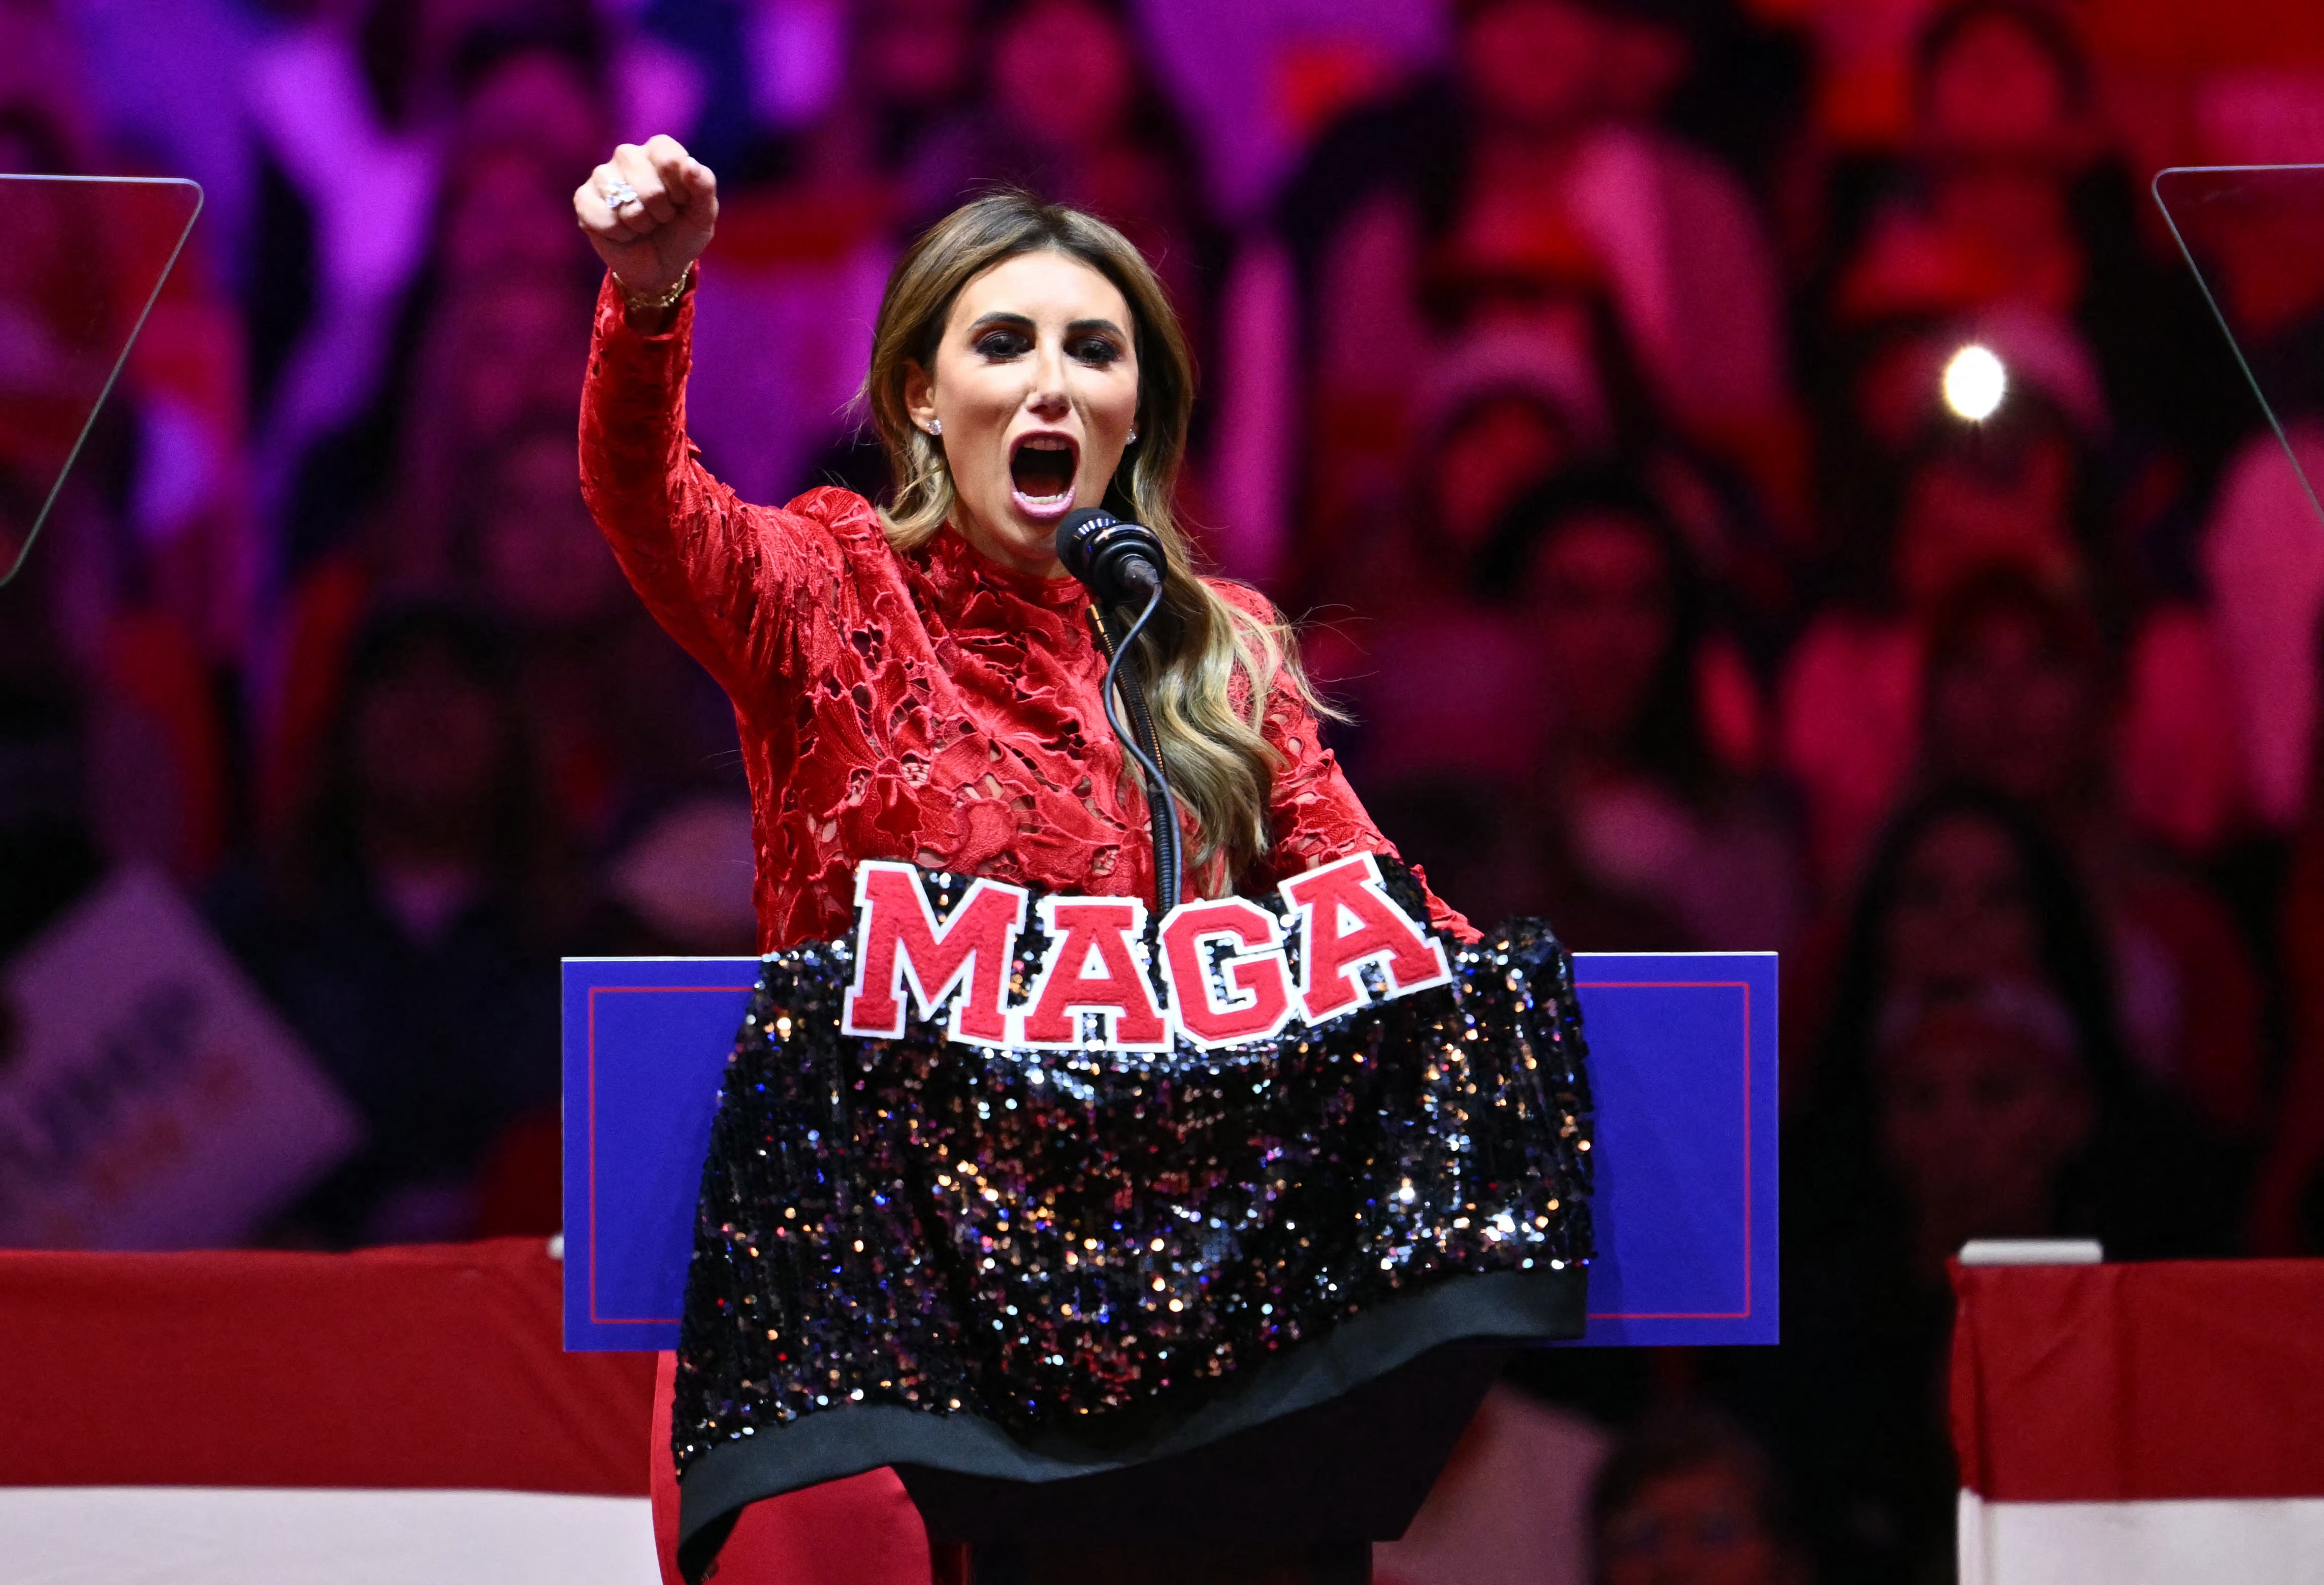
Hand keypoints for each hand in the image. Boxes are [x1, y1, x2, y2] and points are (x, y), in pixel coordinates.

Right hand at [574, 135, 718, 297]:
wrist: (659, 265)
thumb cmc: (682, 233)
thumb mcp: (703, 214)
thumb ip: (704, 187)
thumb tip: (690, 165)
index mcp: (659, 150)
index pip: (669, 157)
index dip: (679, 189)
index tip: (681, 202)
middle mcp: (628, 155)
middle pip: (649, 186)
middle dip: (661, 212)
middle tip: (661, 217)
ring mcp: (602, 175)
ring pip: (625, 203)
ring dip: (640, 225)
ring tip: (643, 224)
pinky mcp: (584, 198)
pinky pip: (603, 218)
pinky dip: (620, 234)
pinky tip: (623, 232)